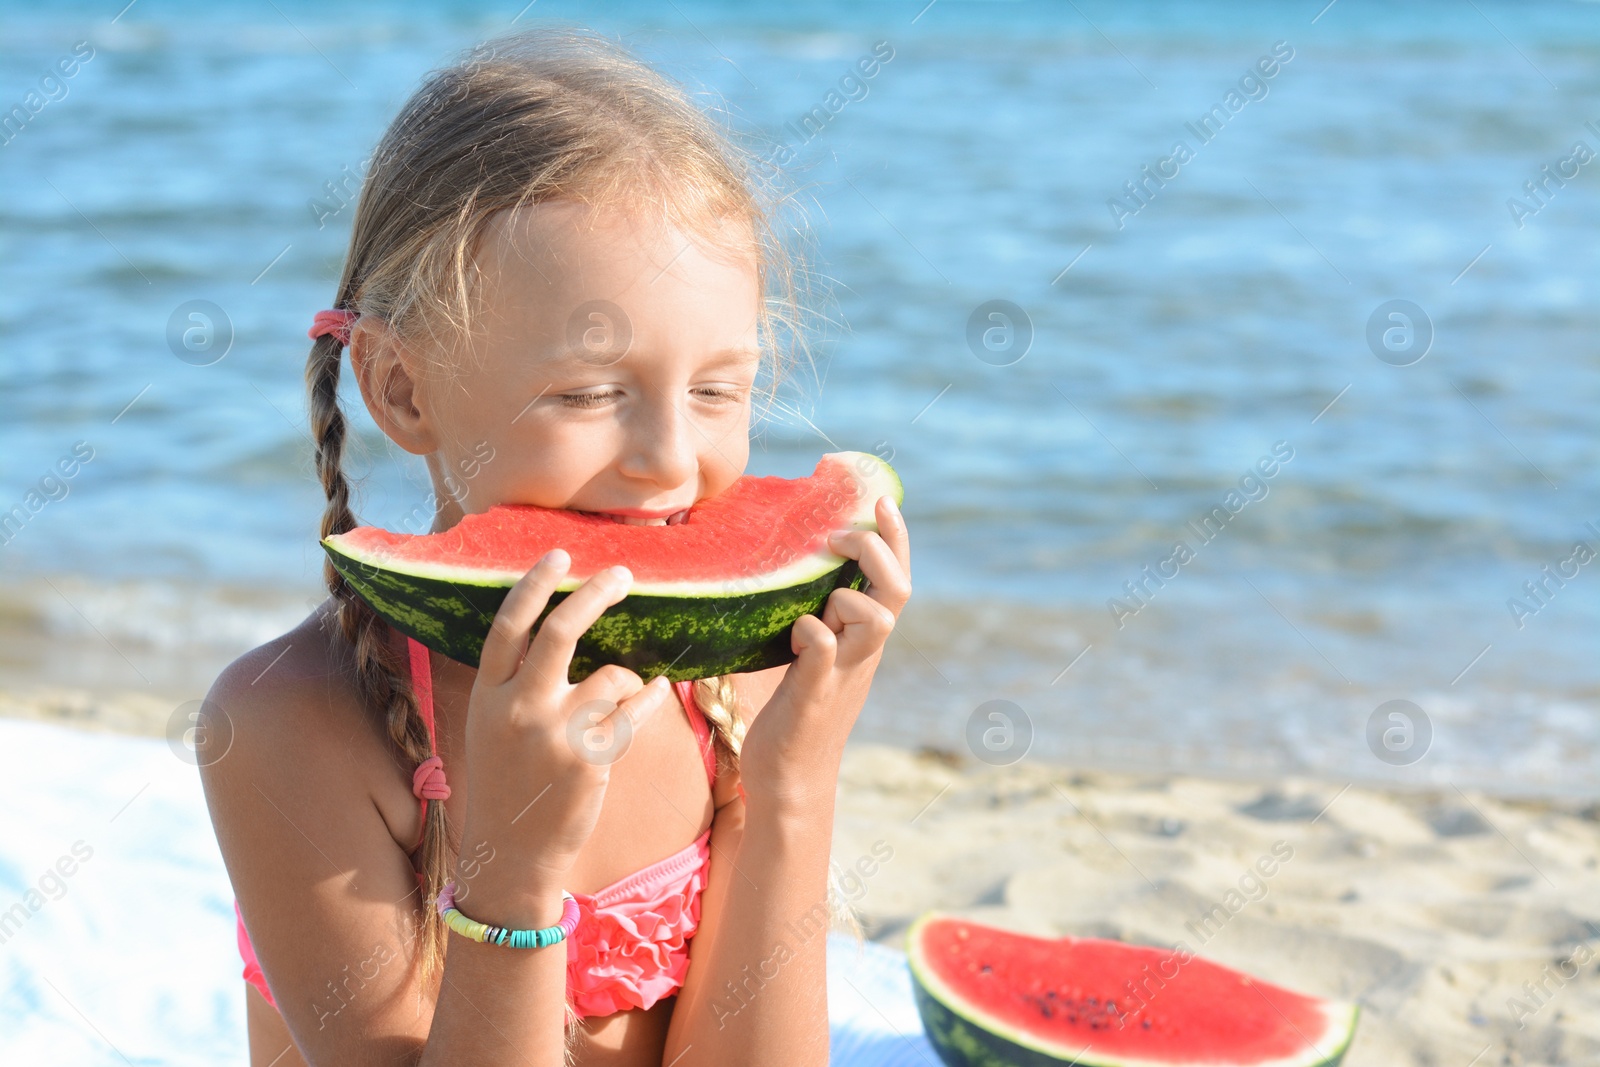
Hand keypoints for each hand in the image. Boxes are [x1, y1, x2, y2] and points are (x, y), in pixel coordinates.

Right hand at [459, 550, 674, 904]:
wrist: (510, 854)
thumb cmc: (506, 784)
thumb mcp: (490, 728)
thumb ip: (515, 683)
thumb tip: (558, 626)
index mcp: (488, 697)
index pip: (508, 626)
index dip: (534, 584)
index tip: (559, 554)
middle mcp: (519, 710)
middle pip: (561, 632)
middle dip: (595, 594)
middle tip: (623, 575)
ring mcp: (556, 735)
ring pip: (610, 675)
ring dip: (624, 679)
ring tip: (617, 699)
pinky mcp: (591, 759)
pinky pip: (635, 712)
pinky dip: (649, 698)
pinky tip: (655, 692)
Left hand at [739, 496, 911, 811]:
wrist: (789, 778)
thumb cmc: (795, 712)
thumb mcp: (816, 657)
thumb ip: (820, 620)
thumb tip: (800, 574)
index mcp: (864, 641)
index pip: (896, 580)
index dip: (895, 538)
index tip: (880, 499)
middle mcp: (862, 655)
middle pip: (897, 591)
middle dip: (876, 551)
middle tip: (837, 537)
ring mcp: (841, 675)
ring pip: (875, 621)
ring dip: (849, 597)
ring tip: (816, 603)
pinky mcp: (813, 697)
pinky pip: (824, 652)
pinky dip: (812, 633)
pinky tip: (795, 635)